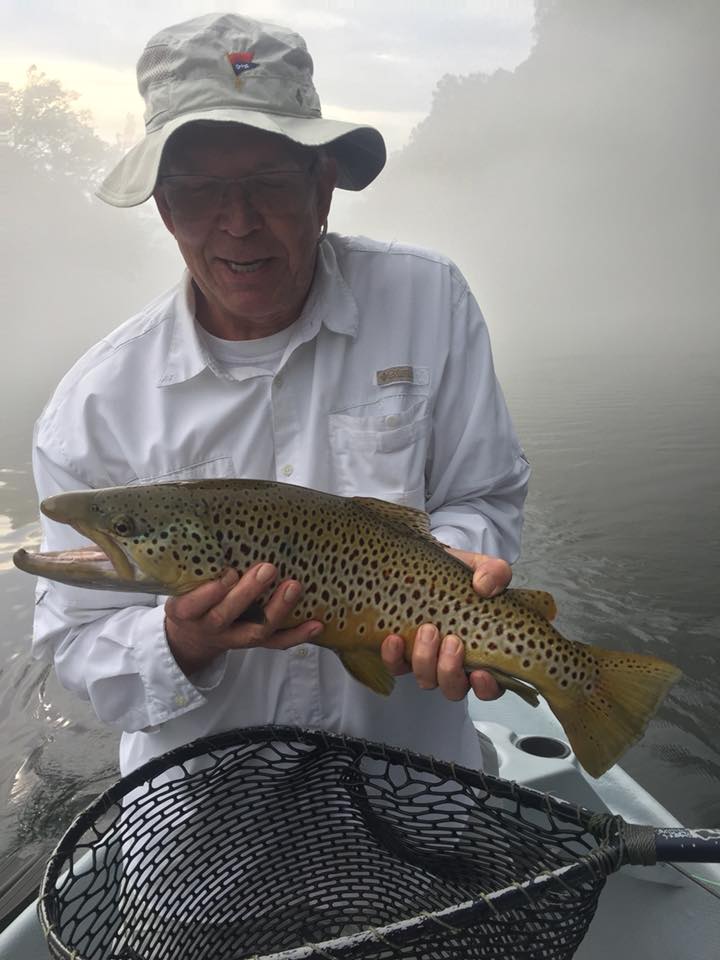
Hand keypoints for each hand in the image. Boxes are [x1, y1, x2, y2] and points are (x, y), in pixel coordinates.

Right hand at [165, 563, 322, 676]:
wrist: (193, 635)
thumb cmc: (193, 595)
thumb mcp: (184, 581)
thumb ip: (199, 562)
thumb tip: (213, 513)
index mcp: (187, 610)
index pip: (193, 605)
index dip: (210, 594)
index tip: (228, 573)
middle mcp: (210, 626)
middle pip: (227, 616)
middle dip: (248, 593)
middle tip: (268, 569)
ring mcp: (233, 638)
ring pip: (256, 631)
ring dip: (278, 610)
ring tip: (294, 587)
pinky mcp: (254, 642)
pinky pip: (277, 642)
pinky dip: (298, 634)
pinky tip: (316, 624)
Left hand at [380, 550, 511, 700]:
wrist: (424, 567)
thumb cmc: (459, 575)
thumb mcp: (481, 567)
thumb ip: (494, 573)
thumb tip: (485, 587)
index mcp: (483, 651)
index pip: (490, 686)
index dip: (487, 687)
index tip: (481, 672)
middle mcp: (455, 664)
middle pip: (454, 689)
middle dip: (450, 671)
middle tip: (451, 641)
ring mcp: (428, 660)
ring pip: (427, 680)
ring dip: (425, 661)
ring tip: (427, 630)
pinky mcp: (401, 653)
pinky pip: (396, 666)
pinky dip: (394, 657)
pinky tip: (394, 638)